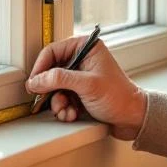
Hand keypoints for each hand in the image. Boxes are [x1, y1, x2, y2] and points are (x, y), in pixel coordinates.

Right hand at [26, 35, 146, 139]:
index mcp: (85, 47)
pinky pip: (61, 98)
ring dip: (58, 103)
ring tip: (66, 111)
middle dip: (51, 90)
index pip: (52, 51)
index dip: (40, 68)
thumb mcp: (87, 84)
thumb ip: (59, 79)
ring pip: (55, 88)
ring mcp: (80, 76)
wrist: (132, 119)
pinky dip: (63, 108)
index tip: (34, 82)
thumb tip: (37, 80)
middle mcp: (81, 59)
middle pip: (51, 71)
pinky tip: (72, 114)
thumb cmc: (119, 97)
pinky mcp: (79, 91)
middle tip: (47, 100)